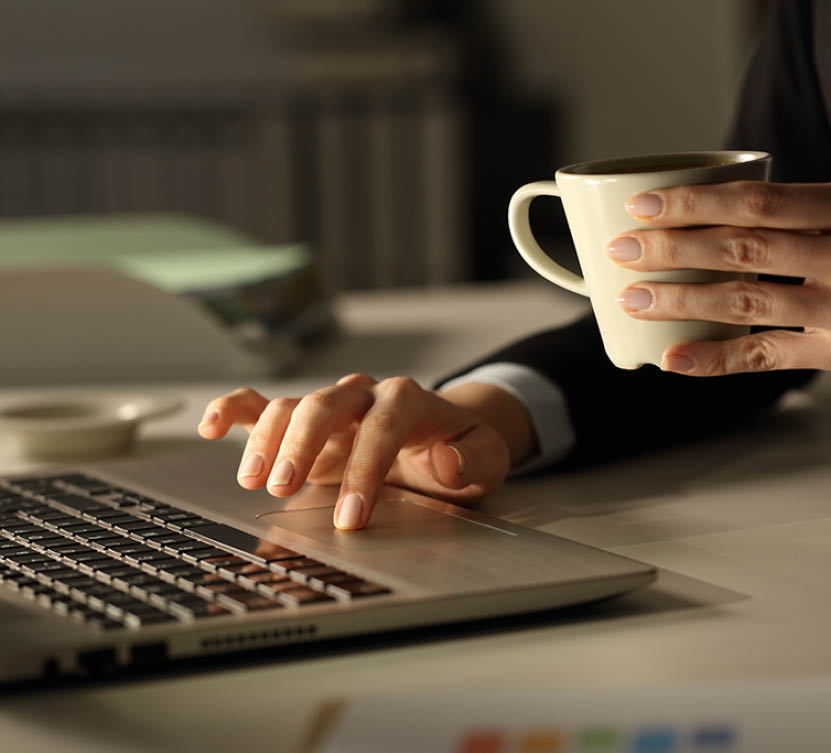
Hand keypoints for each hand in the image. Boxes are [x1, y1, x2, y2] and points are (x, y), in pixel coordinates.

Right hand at [197, 375, 534, 529]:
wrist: (443, 433)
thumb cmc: (459, 447)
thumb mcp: (485, 456)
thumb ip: (473, 460)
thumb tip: (443, 462)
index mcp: (407, 400)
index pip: (380, 428)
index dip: (362, 471)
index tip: (350, 517)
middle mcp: (363, 395)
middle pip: (323, 405)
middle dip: (300, 446)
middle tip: (283, 488)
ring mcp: (330, 406)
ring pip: (289, 405)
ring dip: (266, 440)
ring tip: (256, 481)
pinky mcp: (305, 421)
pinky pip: (262, 403)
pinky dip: (233, 410)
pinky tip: (211, 427)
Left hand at [607, 180, 830, 373]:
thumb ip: (801, 211)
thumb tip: (714, 205)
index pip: (761, 202)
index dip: (694, 204)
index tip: (641, 204)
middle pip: (742, 250)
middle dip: (671, 249)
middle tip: (619, 249)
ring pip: (746, 303)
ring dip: (680, 300)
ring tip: (629, 298)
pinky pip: (768, 358)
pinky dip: (715, 360)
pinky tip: (671, 359)